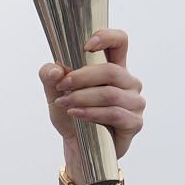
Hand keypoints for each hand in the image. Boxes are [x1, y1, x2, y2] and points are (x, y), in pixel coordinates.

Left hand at [39, 28, 143, 158]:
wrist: (78, 147)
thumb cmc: (71, 116)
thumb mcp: (54, 93)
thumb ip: (49, 76)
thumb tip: (55, 70)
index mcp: (113, 68)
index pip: (120, 41)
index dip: (107, 37)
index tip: (86, 45)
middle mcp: (128, 82)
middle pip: (111, 70)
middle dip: (82, 76)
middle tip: (62, 85)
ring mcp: (135, 103)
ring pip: (110, 93)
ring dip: (83, 97)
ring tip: (64, 103)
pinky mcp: (135, 123)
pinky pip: (114, 114)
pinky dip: (91, 113)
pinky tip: (76, 114)